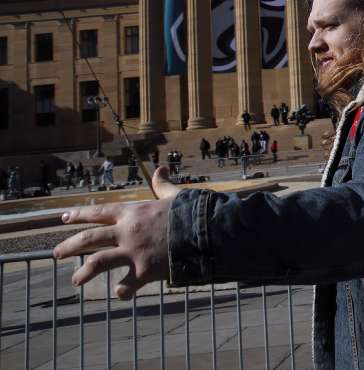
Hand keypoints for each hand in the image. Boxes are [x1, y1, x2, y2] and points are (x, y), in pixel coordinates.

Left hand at [53, 166, 181, 299]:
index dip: (79, 215)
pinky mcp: (144, 272)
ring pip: (97, 263)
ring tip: (74, 280)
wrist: (206, 232)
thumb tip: (161, 169)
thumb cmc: (191, 212)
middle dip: (68, 246)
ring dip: (83, 273)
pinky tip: (121, 294)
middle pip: (88, 238)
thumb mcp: (175, 196)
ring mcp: (133, 253)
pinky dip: (122, 291)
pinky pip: (126, 285)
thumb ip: (163, 186)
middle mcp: (127, 232)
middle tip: (56, 253)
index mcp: (132, 212)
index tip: (64, 218)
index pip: (98, 212)